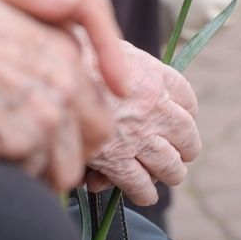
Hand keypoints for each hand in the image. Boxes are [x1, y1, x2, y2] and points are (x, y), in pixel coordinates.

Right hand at [0, 0, 111, 189]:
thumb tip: (73, 85)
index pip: (101, 116)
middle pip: (90, 148)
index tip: (65, 138)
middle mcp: (65, 86)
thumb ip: (56, 54)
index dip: (82, 134)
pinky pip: (25, 179)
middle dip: (68, 156)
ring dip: (39, 168)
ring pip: (61, 173)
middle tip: (40, 152)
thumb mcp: (23, 23)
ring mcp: (43, 117)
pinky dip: (10, 172)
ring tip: (9, 147)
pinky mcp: (14, 143)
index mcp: (69, 54)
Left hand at [0, 0, 126, 98]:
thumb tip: (72, 0)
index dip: (108, 44)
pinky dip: (58, 56)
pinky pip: (48, 29)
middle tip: (112, 99)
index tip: (118, 86)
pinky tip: (55, 80)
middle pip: (86, 13)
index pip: (86, 2)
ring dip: (85, 58)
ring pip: (69, 23)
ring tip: (90, 97)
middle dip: (104, 55)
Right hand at [86, 42, 201, 205]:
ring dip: (172, 172)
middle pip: (187, 135)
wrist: (52, 72)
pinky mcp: (116, 160)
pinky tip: (144, 192)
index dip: (187, 113)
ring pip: (171, 165)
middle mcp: (154, 107)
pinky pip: (141, 184)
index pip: (188, 100)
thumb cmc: (78, 55)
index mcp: (155, 77)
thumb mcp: (112, 47)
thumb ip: (129, 64)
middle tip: (183, 152)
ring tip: (170, 173)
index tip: (181, 118)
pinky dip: (145, 192)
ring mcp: (138, 135)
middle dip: (186, 146)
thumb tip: (129, 70)